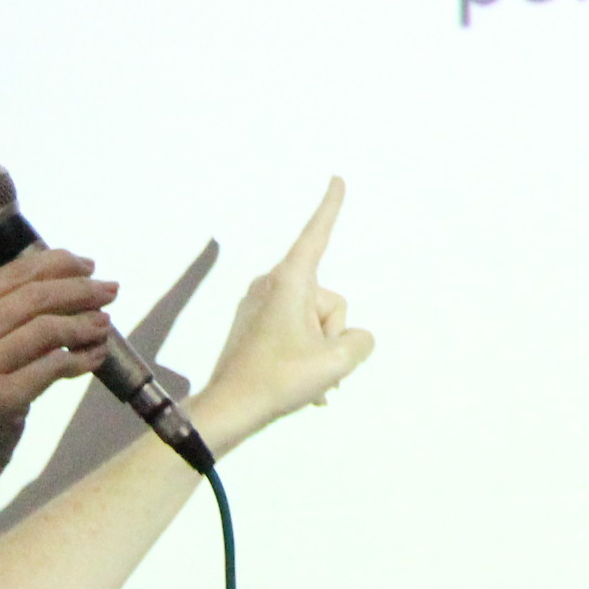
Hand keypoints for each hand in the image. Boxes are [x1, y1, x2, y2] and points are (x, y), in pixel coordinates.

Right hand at [0, 247, 117, 503]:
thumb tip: (56, 281)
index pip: (11, 274)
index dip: (57, 264)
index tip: (87, 265)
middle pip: (35, 295)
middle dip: (81, 288)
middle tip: (110, 289)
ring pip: (49, 328)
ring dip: (86, 323)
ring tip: (104, 324)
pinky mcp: (0, 400)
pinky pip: (55, 367)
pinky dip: (83, 359)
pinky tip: (95, 357)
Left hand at [194, 178, 374, 451]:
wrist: (228, 409)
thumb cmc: (280, 379)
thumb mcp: (338, 361)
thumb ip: (360, 341)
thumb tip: (349, 339)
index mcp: (290, 281)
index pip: (316, 235)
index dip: (330, 207)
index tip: (336, 179)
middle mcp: (273, 284)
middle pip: (328, 300)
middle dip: (331, 334)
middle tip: (315, 366)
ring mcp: (260, 305)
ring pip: (313, 320)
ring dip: (319, 351)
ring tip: (305, 382)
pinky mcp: (254, 326)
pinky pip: (295, 332)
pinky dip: (304, 357)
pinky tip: (302, 388)